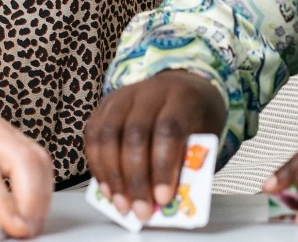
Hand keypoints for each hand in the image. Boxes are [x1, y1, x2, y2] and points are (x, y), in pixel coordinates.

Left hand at [0, 91, 51, 238]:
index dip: (5, 204)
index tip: (15, 228)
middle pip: (26, 163)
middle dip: (33, 203)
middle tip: (26, 232)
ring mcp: (6, 130)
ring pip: (40, 160)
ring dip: (42, 196)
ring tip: (31, 224)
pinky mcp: (16, 135)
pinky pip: (41, 159)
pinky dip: (44, 185)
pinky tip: (35, 204)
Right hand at [83, 70, 226, 221]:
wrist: (182, 87)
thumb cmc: (194, 119)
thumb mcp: (204, 136)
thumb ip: (186, 161)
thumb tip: (162, 198)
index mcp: (181, 97)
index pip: (168, 129)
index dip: (163, 166)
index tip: (162, 198)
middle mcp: (149, 92)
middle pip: (135, 134)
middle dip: (135, 178)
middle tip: (141, 210)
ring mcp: (123, 95)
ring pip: (108, 134)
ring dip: (112, 175)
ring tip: (121, 204)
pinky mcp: (105, 104)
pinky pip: (93, 134)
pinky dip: (97, 165)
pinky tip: (106, 187)